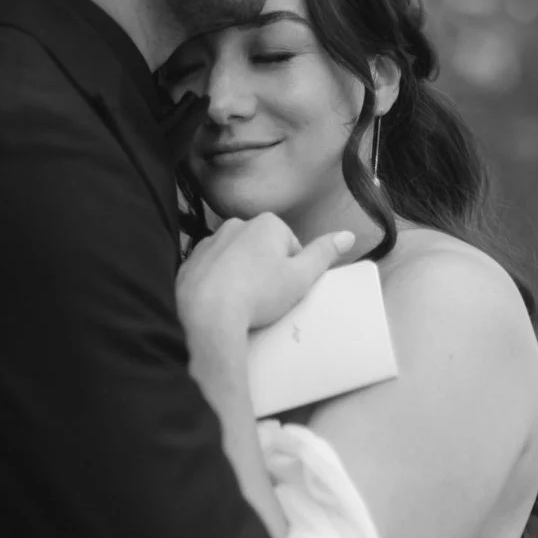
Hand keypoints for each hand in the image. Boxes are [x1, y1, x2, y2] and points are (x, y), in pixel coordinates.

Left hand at [175, 213, 354, 333]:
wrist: (207, 314)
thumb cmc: (259, 294)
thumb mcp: (302, 277)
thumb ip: (325, 253)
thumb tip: (347, 235)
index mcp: (266, 223)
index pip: (291, 245)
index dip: (293, 271)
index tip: (286, 290)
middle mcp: (235, 225)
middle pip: (262, 250)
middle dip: (267, 270)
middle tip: (267, 298)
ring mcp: (209, 242)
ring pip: (236, 259)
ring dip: (242, 275)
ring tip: (244, 302)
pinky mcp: (190, 262)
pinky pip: (212, 270)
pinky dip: (218, 283)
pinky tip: (223, 302)